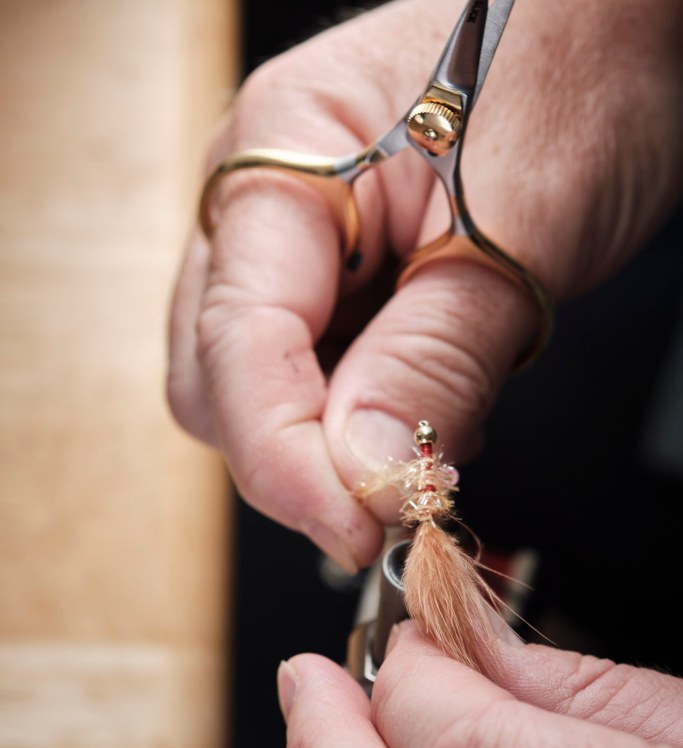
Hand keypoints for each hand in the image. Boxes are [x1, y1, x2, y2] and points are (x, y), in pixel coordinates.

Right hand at [168, 0, 682, 570]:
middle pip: (218, 384)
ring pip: (258, 390)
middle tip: (400, 494)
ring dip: (333, 442)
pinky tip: (427, 395)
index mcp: (279, 165)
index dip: (287, 461)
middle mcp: (258, 206)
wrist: (609, 24)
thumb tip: (365, 477)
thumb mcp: (519, 230)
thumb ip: (434, 359)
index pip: (239, 349)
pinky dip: (361, 414)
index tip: (361, 530)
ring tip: (435, 424)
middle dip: (299, 458)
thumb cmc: (574, 70)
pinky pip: (312, 373)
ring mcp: (287, 242)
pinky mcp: (328, 272)